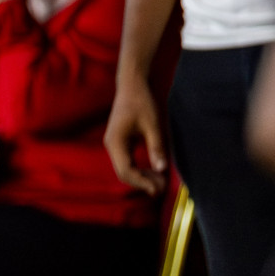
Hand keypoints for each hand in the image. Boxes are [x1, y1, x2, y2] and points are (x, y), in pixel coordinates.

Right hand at [104, 75, 168, 195]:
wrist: (132, 86)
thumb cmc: (141, 102)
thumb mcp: (152, 125)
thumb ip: (156, 147)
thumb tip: (162, 169)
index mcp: (115, 142)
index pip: (126, 170)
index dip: (142, 182)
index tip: (159, 189)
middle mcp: (111, 145)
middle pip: (123, 173)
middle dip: (142, 182)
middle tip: (163, 186)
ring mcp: (114, 144)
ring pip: (125, 168)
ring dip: (141, 176)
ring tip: (161, 180)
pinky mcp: (120, 142)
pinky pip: (127, 161)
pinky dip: (140, 169)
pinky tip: (154, 169)